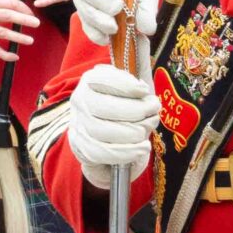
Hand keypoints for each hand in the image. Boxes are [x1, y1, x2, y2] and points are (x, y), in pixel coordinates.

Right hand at [0, 0, 41, 61]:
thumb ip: (5, 5)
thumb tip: (26, 11)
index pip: (10, 3)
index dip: (23, 8)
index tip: (33, 14)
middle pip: (7, 16)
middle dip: (23, 19)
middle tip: (37, 23)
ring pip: (2, 33)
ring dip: (17, 37)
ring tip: (30, 40)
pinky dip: (5, 54)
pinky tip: (15, 57)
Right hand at [69, 64, 158, 189]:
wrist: (103, 134)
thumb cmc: (121, 108)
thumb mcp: (127, 91)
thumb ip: (137, 89)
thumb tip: (145, 94)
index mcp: (91, 81)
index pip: (104, 80)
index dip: (126, 86)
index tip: (145, 91)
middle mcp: (81, 101)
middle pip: (106, 107)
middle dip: (136, 111)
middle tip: (154, 112)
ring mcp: (79, 125)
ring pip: (105, 131)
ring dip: (134, 133)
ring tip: (148, 131)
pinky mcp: (81, 147)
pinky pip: (103, 152)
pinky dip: (127, 152)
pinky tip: (142, 149)